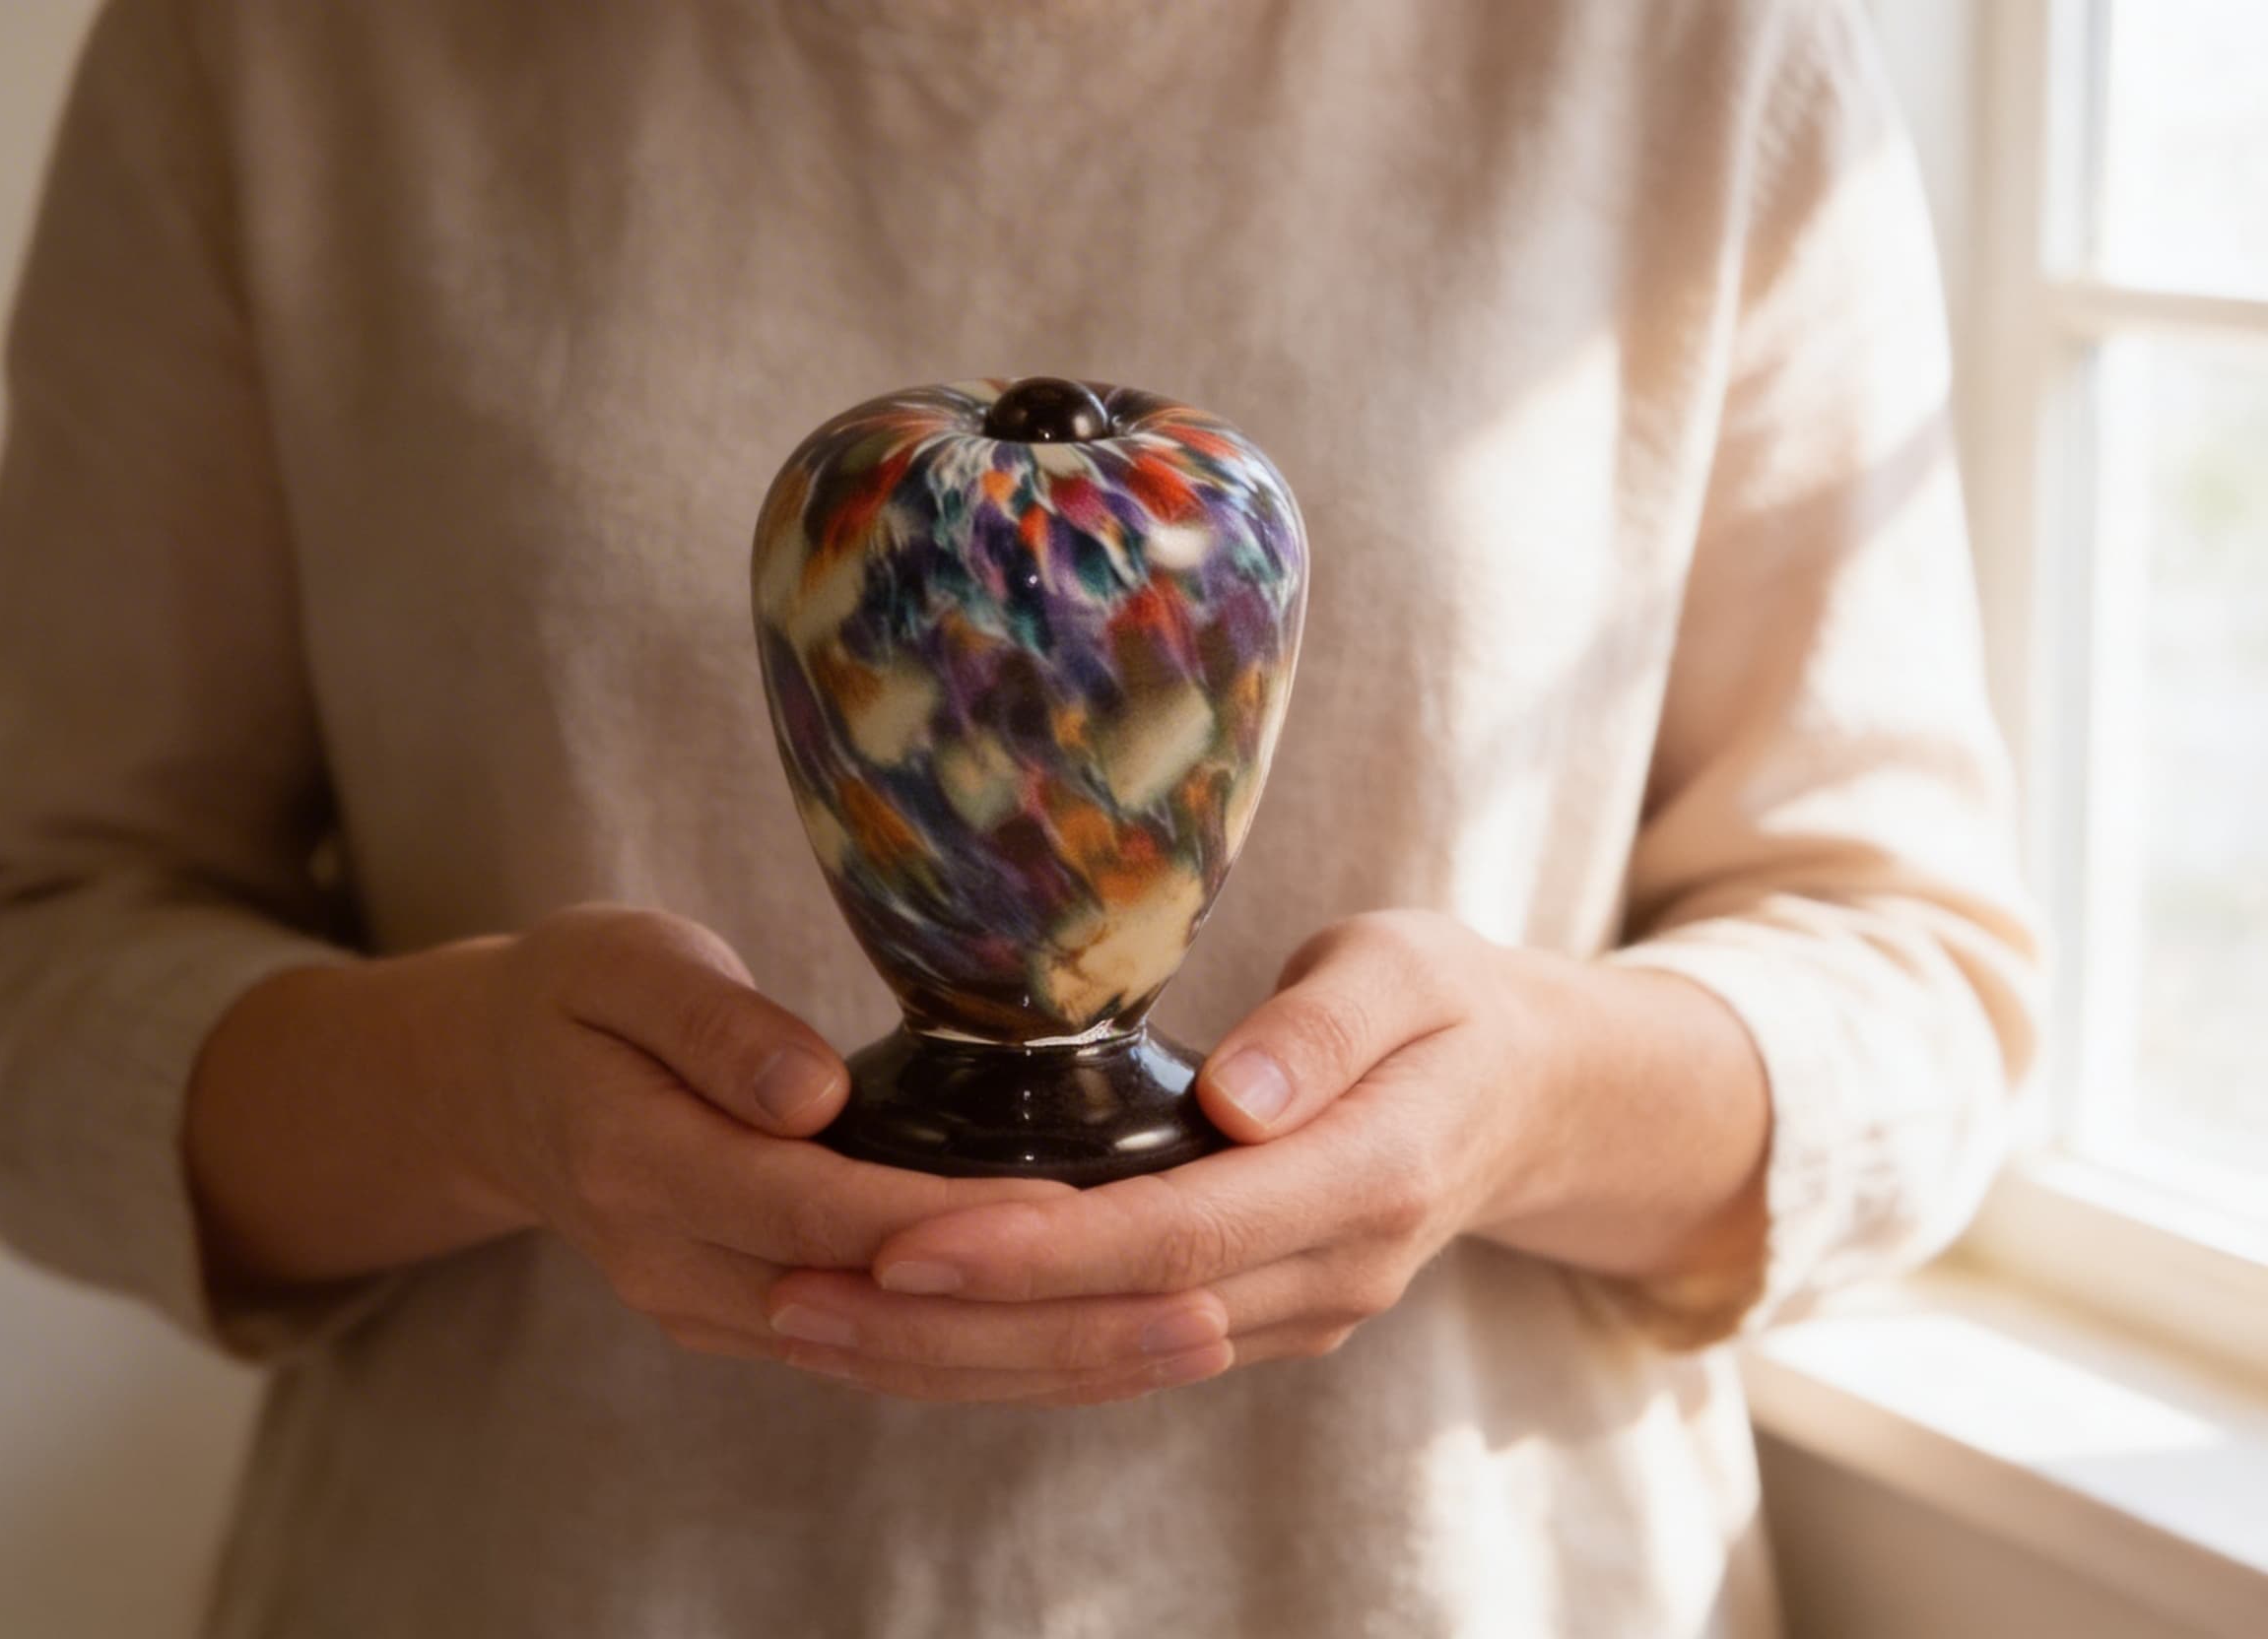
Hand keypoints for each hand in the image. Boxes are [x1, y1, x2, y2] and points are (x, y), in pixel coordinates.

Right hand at [402, 907, 1240, 1402]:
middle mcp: (679, 1266)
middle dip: (1041, 1324)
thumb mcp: (619, 963)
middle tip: (1192, 1310)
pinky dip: (995, 1364)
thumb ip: (710, 1022)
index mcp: (641, 1163)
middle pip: (879, 1317)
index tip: (1078, 1218)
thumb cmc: (575, 1000)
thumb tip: (810, 1092)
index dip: (951, 1224)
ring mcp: (717, 1312)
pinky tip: (1103, 1351)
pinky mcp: (757, 1322)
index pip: (818, 1208)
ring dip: (1041, 1365)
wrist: (497, 1089)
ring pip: (895, 1364)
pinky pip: (886, 1362)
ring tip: (1186, 1344)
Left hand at [762, 910, 1764, 1383]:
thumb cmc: (1455, 1006)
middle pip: (1117, 1327)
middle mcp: (1329, 1275)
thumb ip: (1330, 1026)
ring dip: (955, 1360)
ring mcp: (1296, 1315)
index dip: (1036, 1248)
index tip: (904, 1237)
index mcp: (1369, 1177)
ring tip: (808, 1320)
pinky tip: (902, 1335)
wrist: (1539, 1099)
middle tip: (795, 1294)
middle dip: (951, 1326)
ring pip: (1105, 1366)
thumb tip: (1242, 1100)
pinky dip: (1008, 1357)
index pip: (1176, 1233)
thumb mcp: (1410, 967)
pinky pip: (1119, 1360)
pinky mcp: (1260, 1322)